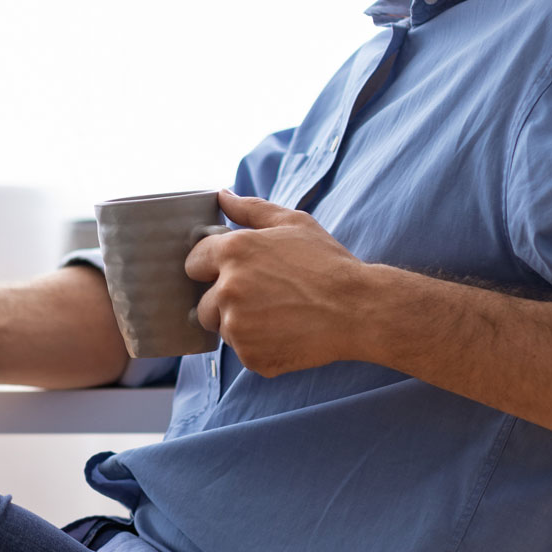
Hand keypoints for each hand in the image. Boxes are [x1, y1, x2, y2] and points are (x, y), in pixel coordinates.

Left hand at [183, 190, 377, 376]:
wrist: (358, 310)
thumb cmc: (327, 262)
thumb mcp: (292, 223)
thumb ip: (250, 209)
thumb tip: (222, 195)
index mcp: (232, 252)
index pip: (193, 263)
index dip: (211, 268)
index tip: (234, 273)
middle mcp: (227, 289)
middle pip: (203, 304)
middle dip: (225, 302)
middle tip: (264, 298)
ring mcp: (237, 326)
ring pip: (224, 329)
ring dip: (242, 325)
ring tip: (279, 315)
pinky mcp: (251, 356)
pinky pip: (244, 352)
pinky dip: (261, 347)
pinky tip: (287, 333)